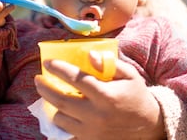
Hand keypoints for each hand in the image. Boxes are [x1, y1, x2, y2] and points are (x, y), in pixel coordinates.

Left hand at [34, 54, 165, 139]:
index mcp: (106, 95)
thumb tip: (89, 55)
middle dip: (45, 88)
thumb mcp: (129, 75)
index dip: (59, 69)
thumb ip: (109, 63)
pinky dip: (61, 120)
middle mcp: (96, 114)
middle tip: (37, 79)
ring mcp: (92, 131)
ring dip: (52, 105)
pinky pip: (67, 132)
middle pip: (61, 100)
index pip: (76, 79)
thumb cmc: (136, 95)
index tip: (47, 62)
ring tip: (50, 94)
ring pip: (61, 118)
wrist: (149, 127)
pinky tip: (60, 111)